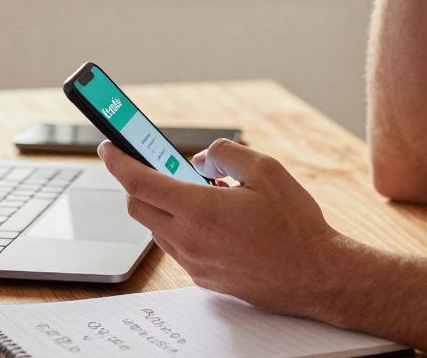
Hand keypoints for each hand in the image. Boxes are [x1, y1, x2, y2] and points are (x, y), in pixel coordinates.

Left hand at [97, 138, 346, 314]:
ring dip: (163, 206)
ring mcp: (195, 263)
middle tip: (153, 165)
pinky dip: (181, 227)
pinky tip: (213, 218)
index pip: (139, 181)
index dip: (117, 161)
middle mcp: (189, 240)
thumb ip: (225, 155)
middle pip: (137, 207)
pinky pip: (177, 248)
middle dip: (137, 182)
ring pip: (156, 229)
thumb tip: (201, 160)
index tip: (109, 146)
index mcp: (199, 210)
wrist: (316, 276)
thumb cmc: (296, 226)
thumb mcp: (267, 170)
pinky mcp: (204, 279)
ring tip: (201, 192)